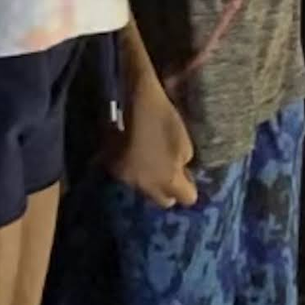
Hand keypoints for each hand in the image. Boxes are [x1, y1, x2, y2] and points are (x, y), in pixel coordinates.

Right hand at [106, 80, 196, 208]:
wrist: (135, 104)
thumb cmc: (166, 122)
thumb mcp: (186, 145)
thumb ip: (184, 166)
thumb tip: (182, 173)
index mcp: (168, 181)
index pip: (187, 199)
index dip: (190, 188)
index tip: (188, 175)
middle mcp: (146, 187)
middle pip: (163, 200)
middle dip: (170, 190)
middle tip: (172, 172)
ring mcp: (127, 179)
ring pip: (145, 190)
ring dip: (152, 182)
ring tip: (154, 162)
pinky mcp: (114, 168)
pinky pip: (130, 179)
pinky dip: (135, 172)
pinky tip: (138, 156)